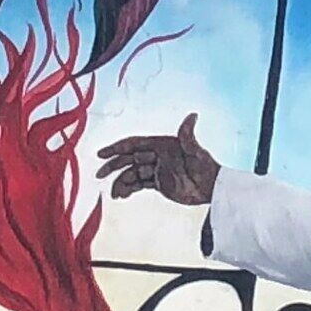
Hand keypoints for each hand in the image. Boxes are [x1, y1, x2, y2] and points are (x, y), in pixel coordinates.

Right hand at [95, 114, 221, 206]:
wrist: (211, 188)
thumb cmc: (206, 167)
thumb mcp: (195, 151)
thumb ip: (188, 135)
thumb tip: (193, 115)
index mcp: (161, 145)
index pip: (134, 144)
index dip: (117, 148)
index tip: (102, 153)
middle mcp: (156, 156)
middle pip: (129, 159)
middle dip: (113, 166)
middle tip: (100, 173)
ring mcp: (156, 169)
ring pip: (132, 174)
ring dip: (121, 182)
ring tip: (116, 194)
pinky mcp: (158, 183)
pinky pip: (139, 185)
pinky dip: (129, 189)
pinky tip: (122, 196)